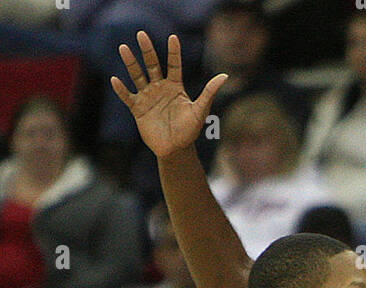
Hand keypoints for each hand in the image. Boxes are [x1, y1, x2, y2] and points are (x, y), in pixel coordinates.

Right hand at [110, 32, 226, 158]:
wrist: (176, 150)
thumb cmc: (189, 131)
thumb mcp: (200, 110)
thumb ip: (209, 92)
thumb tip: (225, 76)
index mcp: (175, 87)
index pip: (174, 65)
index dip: (174, 52)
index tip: (173, 38)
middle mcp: (160, 88)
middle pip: (152, 65)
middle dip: (147, 50)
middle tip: (141, 34)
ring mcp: (148, 97)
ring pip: (137, 76)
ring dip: (131, 63)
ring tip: (123, 48)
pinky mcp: (138, 109)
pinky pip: (128, 97)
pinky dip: (121, 90)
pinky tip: (115, 80)